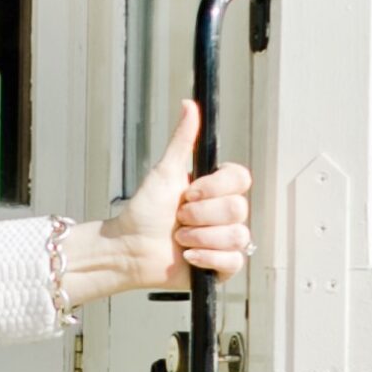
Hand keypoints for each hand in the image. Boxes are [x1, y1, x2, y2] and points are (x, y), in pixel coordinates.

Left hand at [104, 100, 254, 294]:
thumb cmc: (145, 211)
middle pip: (239, 208)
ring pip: (237, 235)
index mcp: (217, 189)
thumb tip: (189, 105)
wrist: (129, 248)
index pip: (241, 179)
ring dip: (200, 237)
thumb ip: (182, 140)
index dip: (215, 188)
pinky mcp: (222, 266)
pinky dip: (206, 257)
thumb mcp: (164, 172)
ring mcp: (226, 240)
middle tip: (179, 217)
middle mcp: (225, 213)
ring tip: (179, 238)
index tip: (190, 192)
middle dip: (201, 215)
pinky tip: (187, 256)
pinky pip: (232, 261)